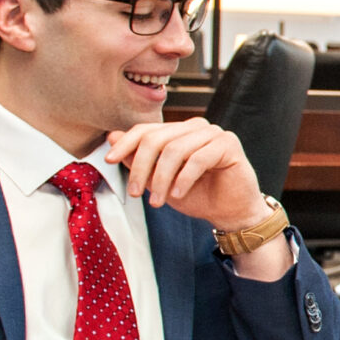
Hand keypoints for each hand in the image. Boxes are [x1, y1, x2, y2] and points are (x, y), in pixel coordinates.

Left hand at [104, 119, 267, 232]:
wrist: (231, 213)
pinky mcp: (229, 144)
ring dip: (161, 179)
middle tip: (134, 193)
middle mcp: (195, 127)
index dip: (126, 143)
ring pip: (175, 150)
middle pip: (157, 139)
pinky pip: (198, 158)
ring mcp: (214, 133)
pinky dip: (184, 179)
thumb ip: (139, 160)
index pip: (146, 129)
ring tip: (157, 201)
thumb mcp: (160, 181)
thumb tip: (112, 137)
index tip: (109, 160)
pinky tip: (178, 194)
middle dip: (141, 168)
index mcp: (179, 132)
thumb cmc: (199, 196)